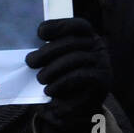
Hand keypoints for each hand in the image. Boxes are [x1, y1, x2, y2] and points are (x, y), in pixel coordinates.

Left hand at [25, 18, 110, 132]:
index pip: (78, 25)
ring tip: (40, 78)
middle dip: (47, 51)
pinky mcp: (103, 81)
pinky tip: (49, 90)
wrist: (75, 108)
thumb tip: (31, 50)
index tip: (40, 33)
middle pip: (72, 42)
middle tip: (30, 62)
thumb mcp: (54, 61)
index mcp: (87, 38)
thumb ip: (47, 51)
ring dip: (52, 69)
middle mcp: (98, 48)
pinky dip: (61, 82)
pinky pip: (80, 76)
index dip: (59, 26)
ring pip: (75, 59)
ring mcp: (103, 64)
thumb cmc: (61, 77)